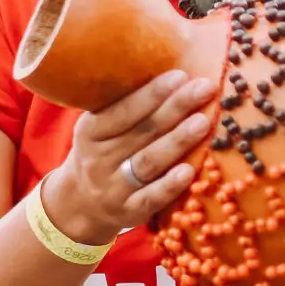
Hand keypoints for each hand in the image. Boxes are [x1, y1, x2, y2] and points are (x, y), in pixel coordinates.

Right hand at [40, 69, 216, 248]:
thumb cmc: (104, 153)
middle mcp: (99, 158)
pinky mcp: (128, 211)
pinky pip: (150, 198)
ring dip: (177, 141)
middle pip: (141, 132)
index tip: (181, 75)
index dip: (151, 93)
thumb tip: (176, 74)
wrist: (79, 203)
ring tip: (203, 122)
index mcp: (91, 131)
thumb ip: (129, 107)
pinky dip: (169, 185)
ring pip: (148, 162)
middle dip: (175, 108)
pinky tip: (189, 171)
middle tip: (205, 88)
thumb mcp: (101, 129)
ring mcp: (112, 187)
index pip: (122, 110)